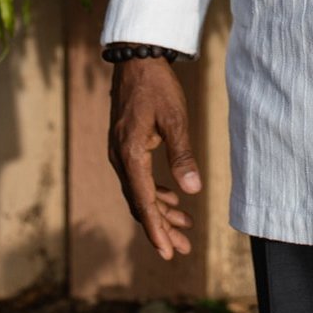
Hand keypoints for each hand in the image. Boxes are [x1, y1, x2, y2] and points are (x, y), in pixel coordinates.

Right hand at [107, 57, 202, 260]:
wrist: (136, 60)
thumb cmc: (158, 86)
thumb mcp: (175, 119)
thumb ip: (182, 155)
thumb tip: (193, 190)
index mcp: (130, 154)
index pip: (143, 202)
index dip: (156, 229)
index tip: (167, 253)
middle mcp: (120, 158)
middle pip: (140, 203)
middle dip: (162, 228)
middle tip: (182, 249)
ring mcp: (120, 153)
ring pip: (140, 193)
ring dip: (161, 212)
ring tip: (185, 227)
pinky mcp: (126, 146)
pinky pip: (139, 179)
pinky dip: (156, 193)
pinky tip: (173, 199)